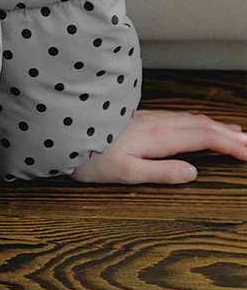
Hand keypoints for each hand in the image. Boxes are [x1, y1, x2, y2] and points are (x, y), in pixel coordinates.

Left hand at [71, 108, 246, 183]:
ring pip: (191, 118)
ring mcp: (147, 118)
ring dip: (216, 126)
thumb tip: (193, 172)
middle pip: (203, 125)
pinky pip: (178, 117)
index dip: (230, 144)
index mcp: (158, 137)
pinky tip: (196, 126)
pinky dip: (198, 122)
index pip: (205, 138)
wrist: (59, 130)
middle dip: (230, 134)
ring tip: (235, 133)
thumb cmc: (87, 154)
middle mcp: (156, 123)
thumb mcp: (124, 172)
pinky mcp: (138, 118)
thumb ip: (160, 172)